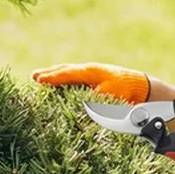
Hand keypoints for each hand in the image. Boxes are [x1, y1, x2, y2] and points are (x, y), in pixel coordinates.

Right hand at [32, 62, 149, 103]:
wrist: (140, 86)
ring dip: (54, 74)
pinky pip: (73, 75)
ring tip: (39, 77)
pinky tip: (57, 83)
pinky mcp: (92, 78)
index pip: (67, 73)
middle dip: (49, 73)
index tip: (39, 80)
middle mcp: (88, 69)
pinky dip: (62, 77)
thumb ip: (94, 99)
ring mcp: (89, 72)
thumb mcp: (110, 96)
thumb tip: (80, 104)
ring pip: (67, 71)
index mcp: (91, 72)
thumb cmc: (126, 91)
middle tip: (34, 77)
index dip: (52, 78)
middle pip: (64, 69)